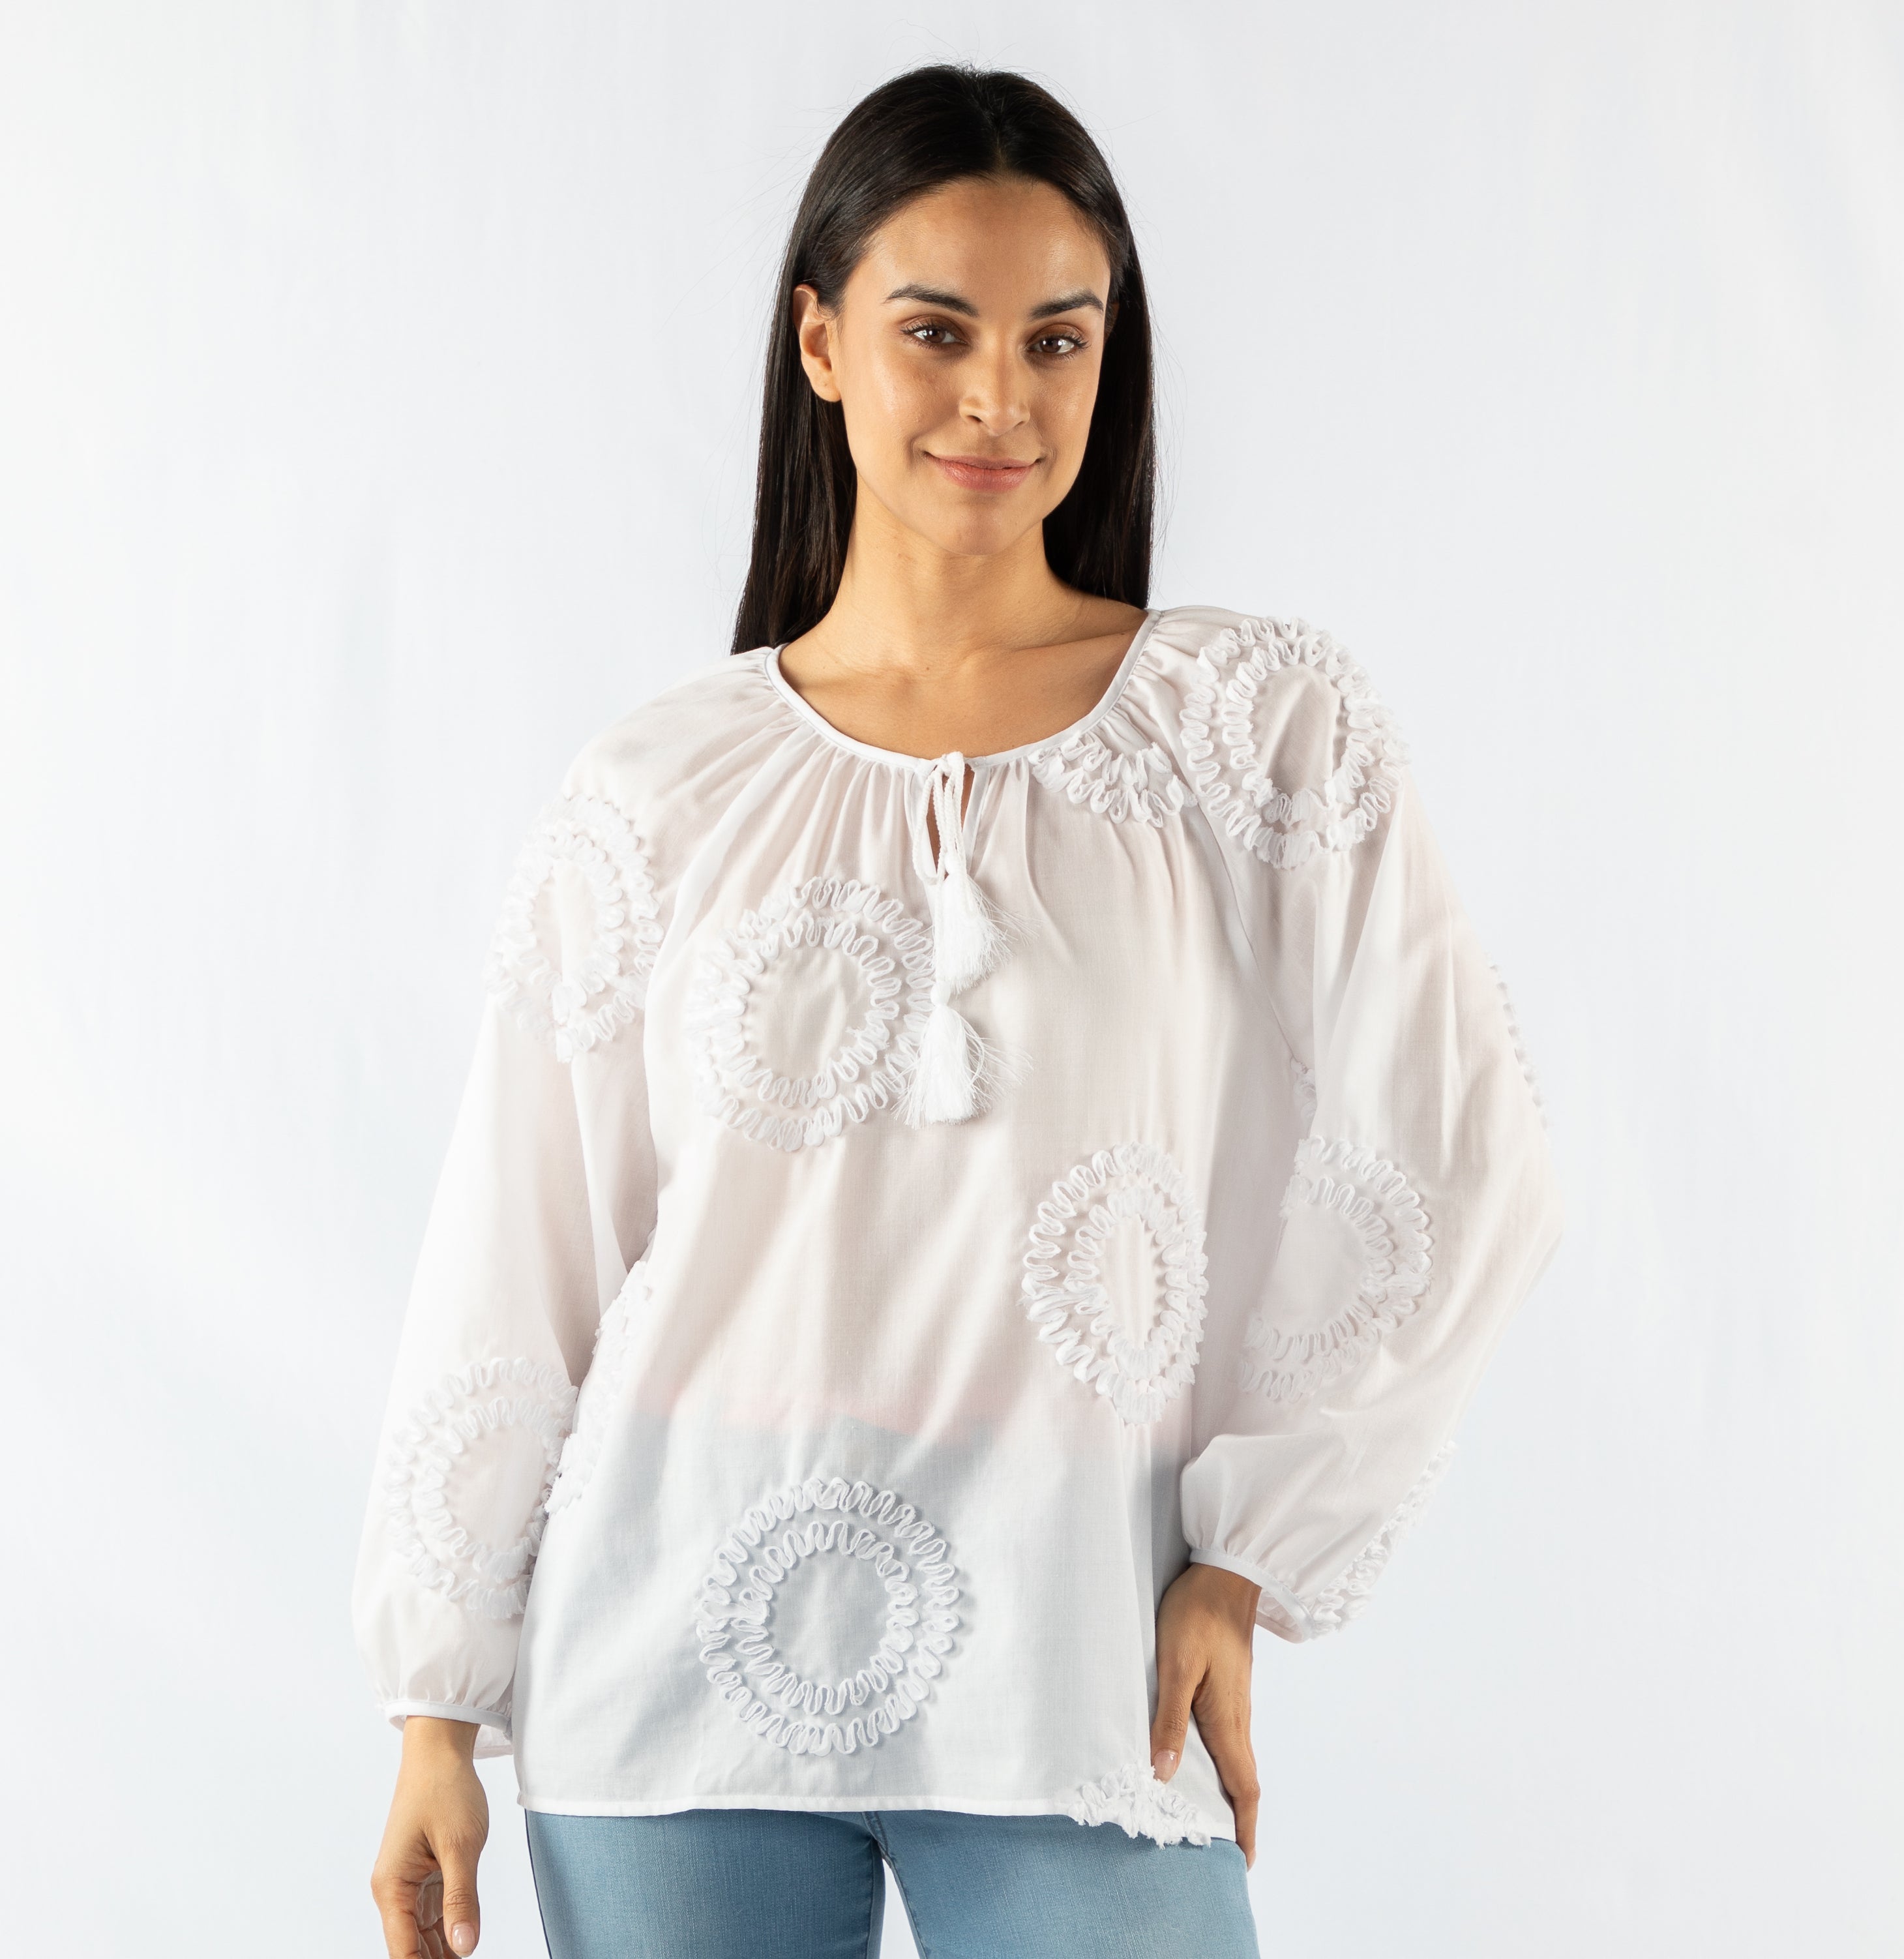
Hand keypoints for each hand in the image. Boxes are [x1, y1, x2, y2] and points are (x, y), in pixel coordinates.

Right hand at [370, 1717, 489, 1957]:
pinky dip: (449, 1927)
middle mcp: (394, 1890)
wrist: (439, 1750)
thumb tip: (464, 1948)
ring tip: (466, 1957)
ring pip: (424, 1931)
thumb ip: (461, 1899)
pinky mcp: (423, 1872)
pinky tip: (464, 1943)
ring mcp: (408, 1881)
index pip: (403, 1952)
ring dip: (443, 1948)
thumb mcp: (460, 1846)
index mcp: (393, 1887)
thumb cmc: (445, 1790)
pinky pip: (434, 1911)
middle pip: (411, 1946)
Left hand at [1152, 1562, 1261, 1867]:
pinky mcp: (1230, 1684)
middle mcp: (1238, 1715)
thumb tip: (1162, 1773)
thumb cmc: (1198, 1614)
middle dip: (1240, 1819)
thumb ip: (1169, 1719)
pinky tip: (1206, 1761)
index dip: (1244, 1826)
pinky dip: (1226, 1763)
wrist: (1226, 1572)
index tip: (1243, 1862)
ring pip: (1239, 1758)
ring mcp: (1237, 1700)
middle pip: (1245, 1779)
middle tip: (1230, 1852)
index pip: (1243, 1786)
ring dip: (1233, 1792)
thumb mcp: (1175, 1665)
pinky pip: (1232, 1736)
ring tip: (1217, 1818)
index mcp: (1227, 1718)